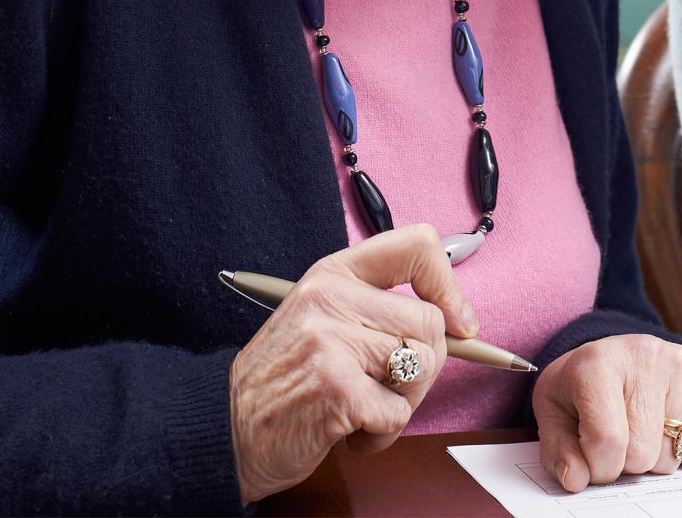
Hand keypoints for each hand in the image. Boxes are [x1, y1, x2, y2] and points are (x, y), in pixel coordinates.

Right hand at [227, 224, 476, 502]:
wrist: (223, 429)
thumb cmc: (283, 381)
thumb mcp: (322, 320)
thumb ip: (378, 309)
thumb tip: (458, 321)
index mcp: (333, 274)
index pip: (415, 245)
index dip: (448, 285)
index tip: (458, 321)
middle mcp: (332, 298)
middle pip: (430, 323)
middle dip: (424, 368)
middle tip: (387, 388)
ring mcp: (332, 341)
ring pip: (422, 368)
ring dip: (403, 405)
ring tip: (365, 410)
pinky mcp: (336, 389)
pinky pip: (397, 413)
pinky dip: (382, 435)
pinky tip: (349, 432)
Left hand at [534, 335, 681, 492]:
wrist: (613, 356)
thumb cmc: (582, 388)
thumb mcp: (553, 414)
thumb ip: (558, 452)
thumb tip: (576, 479)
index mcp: (596, 363)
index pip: (607, 442)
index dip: (598, 467)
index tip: (592, 458)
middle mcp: (644, 355)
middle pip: (642, 452)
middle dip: (626, 462)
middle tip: (618, 437)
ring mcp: (681, 363)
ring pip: (672, 454)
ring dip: (655, 456)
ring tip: (641, 427)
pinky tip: (667, 424)